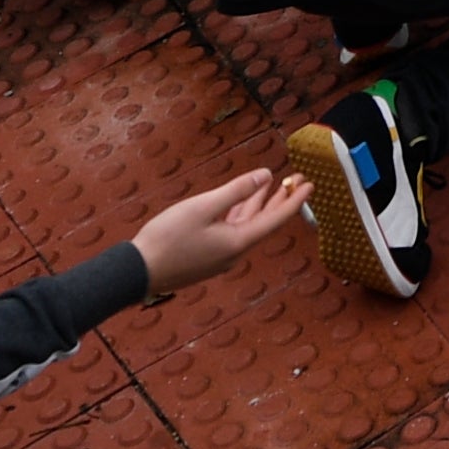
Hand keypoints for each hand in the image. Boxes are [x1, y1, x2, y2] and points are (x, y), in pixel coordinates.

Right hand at [131, 169, 308, 295]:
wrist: (137, 272)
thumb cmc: (167, 239)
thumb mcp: (203, 207)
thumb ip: (236, 191)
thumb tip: (266, 176)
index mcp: (238, 242)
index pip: (276, 219)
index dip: (296, 201)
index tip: (311, 185)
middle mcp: (234, 252)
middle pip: (265, 223)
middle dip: (282, 200)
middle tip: (298, 181)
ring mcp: (221, 256)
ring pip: (248, 226)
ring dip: (261, 205)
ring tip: (274, 186)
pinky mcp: (207, 257)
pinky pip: (233, 231)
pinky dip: (242, 214)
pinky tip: (241, 203)